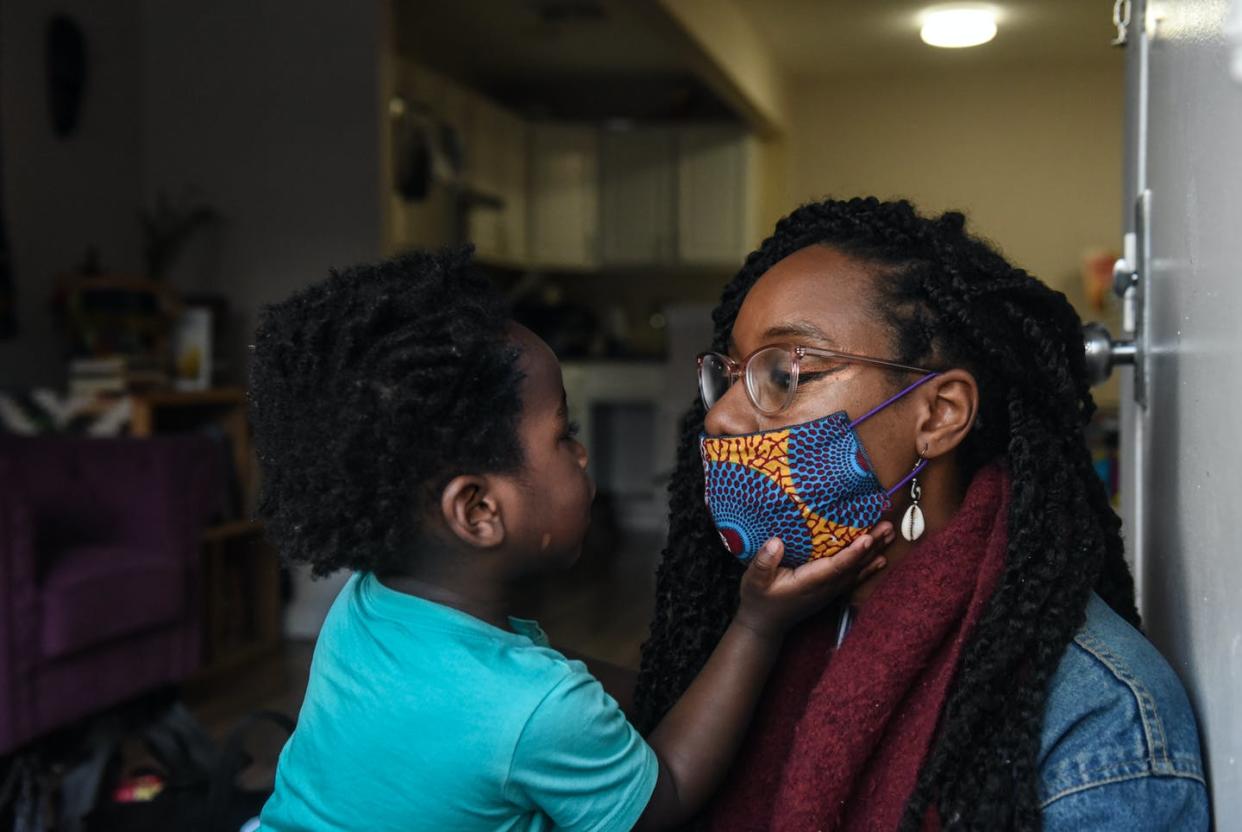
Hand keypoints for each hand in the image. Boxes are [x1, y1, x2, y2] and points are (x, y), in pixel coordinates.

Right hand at [734, 521, 893, 639]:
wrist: (764, 624)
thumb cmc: (758, 599)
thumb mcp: (754, 580)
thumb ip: (763, 562)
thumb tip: (775, 542)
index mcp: (808, 583)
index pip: (835, 567)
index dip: (852, 553)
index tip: (866, 538)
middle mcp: (824, 588)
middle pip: (853, 566)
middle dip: (871, 546)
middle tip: (888, 527)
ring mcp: (828, 591)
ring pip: (856, 570)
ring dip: (875, 552)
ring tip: (890, 534)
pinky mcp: (829, 591)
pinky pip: (853, 577)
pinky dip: (869, 567)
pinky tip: (881, 558)